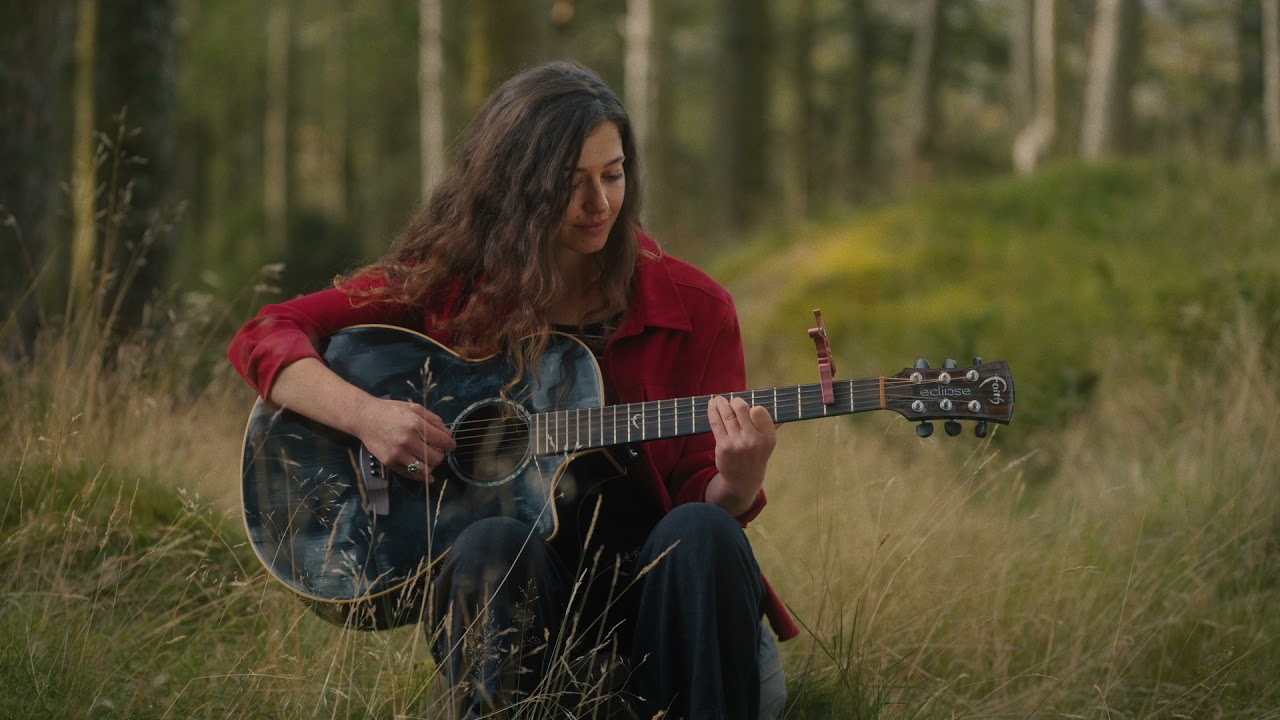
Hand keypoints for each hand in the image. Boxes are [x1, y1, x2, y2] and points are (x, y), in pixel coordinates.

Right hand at [354, 397, 455, 481]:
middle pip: (436, 458)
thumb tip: (449, 434)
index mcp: (416, 425)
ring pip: (425, 470)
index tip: (450, 446)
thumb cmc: (391, 411)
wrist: (365, 417)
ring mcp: (398, 453)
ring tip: (429, 459)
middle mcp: (408, 441)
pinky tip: (425, 473)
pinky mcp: (389, 462)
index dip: (451, 445)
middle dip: (441, 456)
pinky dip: (420, 475)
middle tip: (437, 451)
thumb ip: (434, 420)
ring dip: (431, 466)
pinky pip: (410, 474)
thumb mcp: (415, 408)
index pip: (443, 441)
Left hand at [706, 396, 776, 513]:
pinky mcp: (723, 447)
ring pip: (727, 415)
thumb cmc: (756, 456)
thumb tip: (772, 401)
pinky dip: (713, 412)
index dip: (752, 407)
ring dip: (720, 403)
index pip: (759, 411)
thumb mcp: (768, 443)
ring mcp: (737, 444)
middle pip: (741, 409)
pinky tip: (712, 405)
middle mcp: (754, 440)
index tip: (749, 408)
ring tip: (717, 399)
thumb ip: (769, 424)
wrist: (744, 480)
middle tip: (731, 401)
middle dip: (735, 402)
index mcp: (768, 437)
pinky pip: (716, 423)